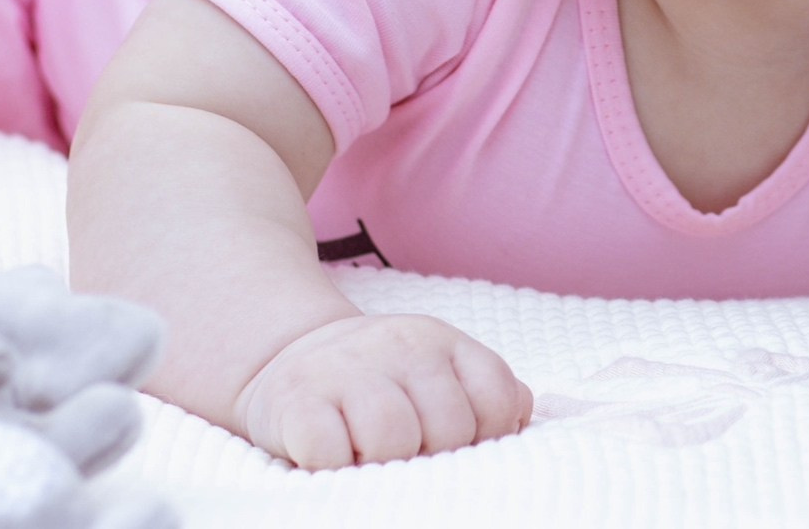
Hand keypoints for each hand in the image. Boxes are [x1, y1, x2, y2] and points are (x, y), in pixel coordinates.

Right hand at [233, 313, 531, 468]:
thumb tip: (520, 417)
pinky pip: (329, 451)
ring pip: (393, 438)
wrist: (288, 354)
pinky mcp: (296, 399)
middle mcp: (401, 345)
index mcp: (444, 342)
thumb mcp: (438, 369)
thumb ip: (484, 391)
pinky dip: (333, 466)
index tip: (459, 446)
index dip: (487, 436)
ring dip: (384, 463)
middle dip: (434, 455)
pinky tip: (332, 457)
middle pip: (449, 426)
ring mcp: (346, 368)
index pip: (495, 397)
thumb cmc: (379, 380)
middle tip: (409, 454)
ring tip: (369, 456)